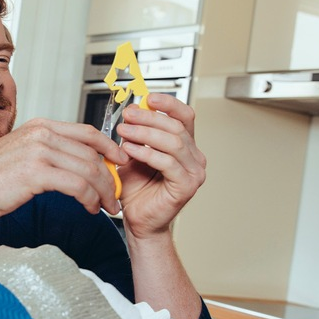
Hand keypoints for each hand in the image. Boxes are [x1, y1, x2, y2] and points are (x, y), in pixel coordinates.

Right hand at [0, 118, 128, 221]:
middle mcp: (40, 134)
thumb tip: (72, 164)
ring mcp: (38, 151)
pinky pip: (78, 185)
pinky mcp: (37, 172)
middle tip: (115, 196)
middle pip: (92, 153)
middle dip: (110, 177)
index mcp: (38, 126)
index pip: (87, 132)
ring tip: (107, 207)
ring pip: (89, 170)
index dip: (110, 147)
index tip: (121, 161)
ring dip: (103, 192)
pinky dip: (90, 199)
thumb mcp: (19, 155)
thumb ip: (46, 153)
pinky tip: (90, 208)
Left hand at [114, 92, 206, 237]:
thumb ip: (135, 134)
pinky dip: (146, 153)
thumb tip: (132, 110)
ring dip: (145, 133)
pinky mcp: (186, 186)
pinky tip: (130, 150)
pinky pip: (167, 162)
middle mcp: (194, 157)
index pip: (184, 116)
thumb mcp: (133, 154)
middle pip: (176, 127)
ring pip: (173, 142)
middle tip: (127, 115)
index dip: (168, 104)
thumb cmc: (137, 191)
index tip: (148, 97)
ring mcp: (194, 172)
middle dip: (149, 117)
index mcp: (185, 146)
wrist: (138, 220)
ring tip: (124, 131)